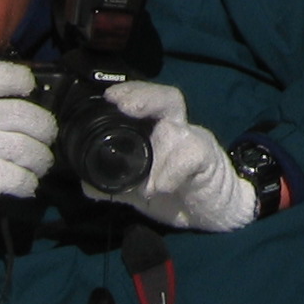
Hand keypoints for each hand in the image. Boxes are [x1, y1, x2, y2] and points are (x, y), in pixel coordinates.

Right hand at [0, 60, 55, 229]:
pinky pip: (22, 178)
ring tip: (38, 161)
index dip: (17, 76)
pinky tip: (26, 181)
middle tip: (45, 136)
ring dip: (42, 159)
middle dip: (46, 129)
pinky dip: (31, 182)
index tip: (28, 87)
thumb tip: (41, 93)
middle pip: (26, 115)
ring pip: (30, 150)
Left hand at [84, 81, 258, 231]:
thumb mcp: (142, 191)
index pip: (147, 101)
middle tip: (120, 103)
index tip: (108, 97)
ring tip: (133, 127)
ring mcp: (195, 141)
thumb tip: (87, 184)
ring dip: (157, 127)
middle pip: (167, 98)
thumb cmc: (180, 193)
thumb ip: (118, 184)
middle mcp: (178, 129)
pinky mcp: (208, 159)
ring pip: (180, 121)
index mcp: (160, 131)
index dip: (130, 93)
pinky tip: (158, 186)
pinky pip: (190, 156)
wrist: (216, 210)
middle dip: (142, 95)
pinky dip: (171, 171)